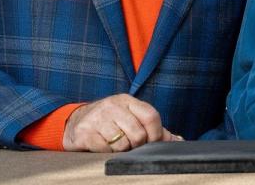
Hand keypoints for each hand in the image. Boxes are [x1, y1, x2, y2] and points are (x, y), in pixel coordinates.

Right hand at [62, 94, 180, 151]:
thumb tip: (179, 140)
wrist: (75, 122)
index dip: (156, 134)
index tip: (152, 142)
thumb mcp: (131, 118)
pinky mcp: (84, 133)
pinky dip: (105, 153)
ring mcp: (97, 118)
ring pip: (122, 144)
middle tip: (129, 144)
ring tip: (113, 144)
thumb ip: (154, 129)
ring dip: (120, 150)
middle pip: (138, 134)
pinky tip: (101, 146)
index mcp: (127, 101)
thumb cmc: (109, 122)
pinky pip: (104, 150)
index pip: (151, 116)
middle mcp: (112, 106)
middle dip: (136, 145)